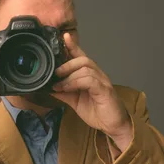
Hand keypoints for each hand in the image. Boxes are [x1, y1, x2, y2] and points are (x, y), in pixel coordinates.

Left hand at [51, 33, 132, 148]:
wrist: (113, 125)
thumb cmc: (98, 112)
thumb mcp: (76, 101)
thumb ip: (65, 93)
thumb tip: (50, 87)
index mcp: (91, 75)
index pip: (81, 56)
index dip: (73, 46)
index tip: (63, 37)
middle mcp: (98, 75)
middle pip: (83, 59)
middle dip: (67, 63)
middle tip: (55, 72)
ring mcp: (102, 82)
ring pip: (86, 68)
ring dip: (69, 76)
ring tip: (58, 85)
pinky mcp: (105, 90)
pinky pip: (90, 80)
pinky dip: (75, 83)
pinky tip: (67, 89)